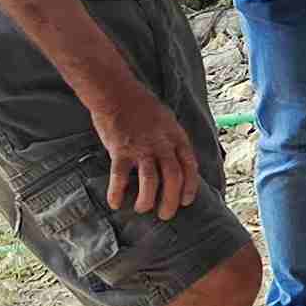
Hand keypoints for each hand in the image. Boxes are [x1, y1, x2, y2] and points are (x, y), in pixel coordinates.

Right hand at [90, 81, 200, 219]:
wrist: (116, 92)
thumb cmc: (141, 106)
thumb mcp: (167, 120)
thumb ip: (172, 140)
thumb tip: (176, 160)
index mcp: (176, 137)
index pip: (190, 166)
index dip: (190, 186)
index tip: (187, 201)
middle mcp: (162, 144)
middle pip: (173, 178)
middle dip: (171, 200)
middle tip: (166, 214)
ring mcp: (141, 148)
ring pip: (151, 182)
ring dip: (148, 200)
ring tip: (143, 209)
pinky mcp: (120, 150)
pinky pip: (120, 177)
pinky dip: (117, 192)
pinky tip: (115, 203)